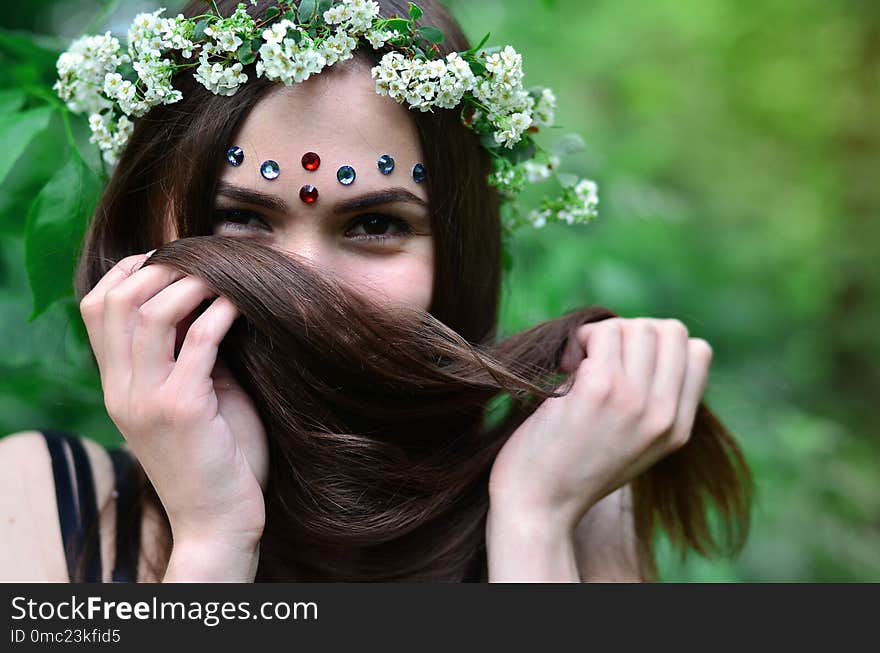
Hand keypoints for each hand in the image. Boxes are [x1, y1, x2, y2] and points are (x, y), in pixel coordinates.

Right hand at [79, 251, 268, 545]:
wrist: (218, 521)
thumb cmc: (215, 458)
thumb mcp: (190, 397)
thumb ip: (187, 354)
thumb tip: (209, 299)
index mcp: (117, 386)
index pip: (97, 307)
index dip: (131, 270)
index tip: (173, 257)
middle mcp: (121, 389)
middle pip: (119, 300)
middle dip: (163, 267)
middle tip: (205, 260)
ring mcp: (147, 399)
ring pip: (152, 312)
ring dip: (192, 283)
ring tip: (224, 276)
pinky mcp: (182, 409)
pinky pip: (198, 340)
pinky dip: (221, 312)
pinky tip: (241, 304)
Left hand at [488, 317, 712, 533]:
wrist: (538, 507)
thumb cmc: (571, 470)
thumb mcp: (633, 445)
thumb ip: (651, 405)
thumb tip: (646, 343)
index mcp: (677, 429)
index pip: (697, 352)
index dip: (656, 345)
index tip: (623, 365)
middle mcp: (664, 415)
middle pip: (670, 331)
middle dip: (631, 332)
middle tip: (598, 360)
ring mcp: (635, 401)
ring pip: (637, 326)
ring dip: (602, 335)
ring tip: (578, 364)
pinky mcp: (600, 390)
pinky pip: (603, 333)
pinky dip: (581, 339)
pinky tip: (564, 367)